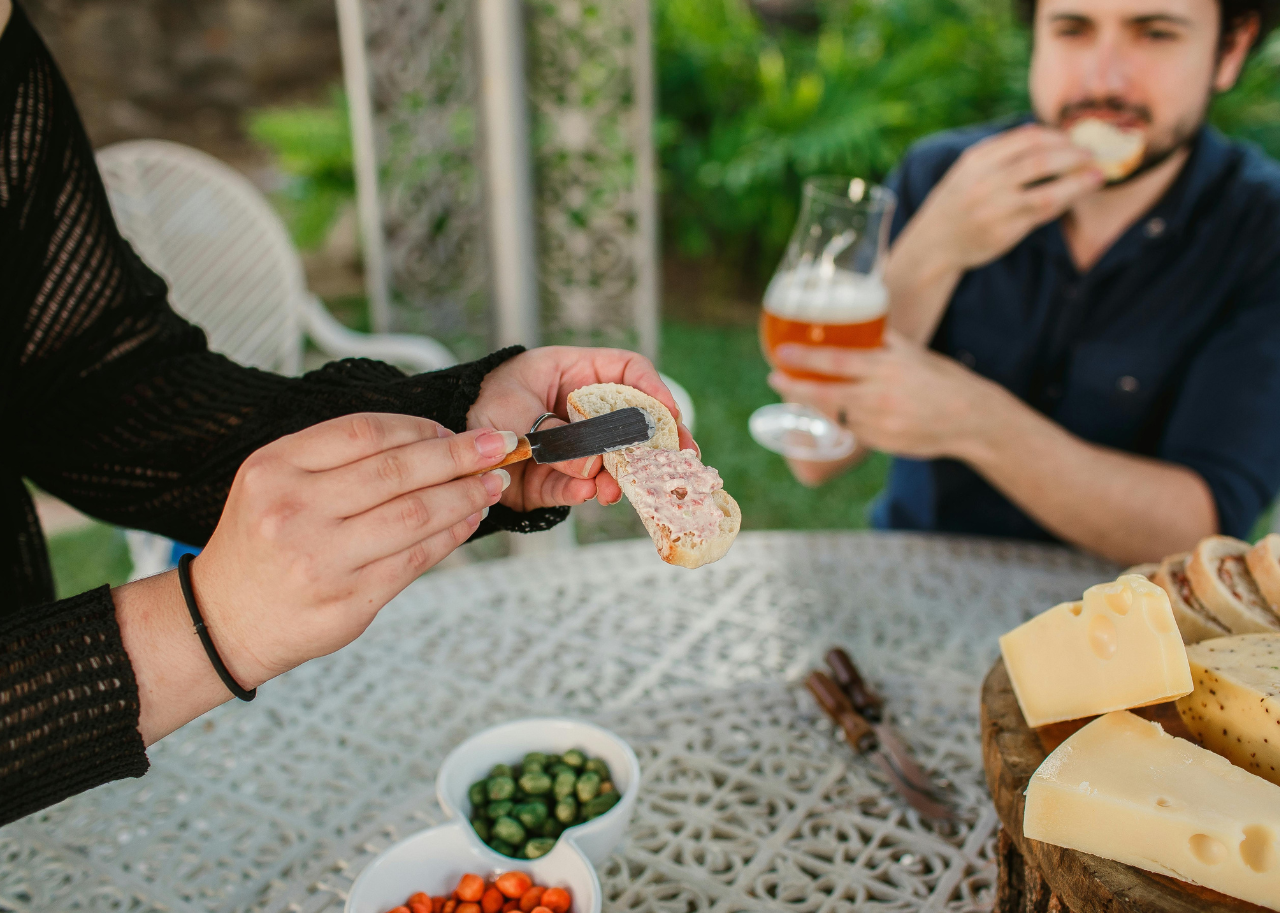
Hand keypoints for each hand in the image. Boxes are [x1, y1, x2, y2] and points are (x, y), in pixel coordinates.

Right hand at [190, 414, 514, 688]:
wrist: (222, 620)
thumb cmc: (262, 544)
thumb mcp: (273, 481)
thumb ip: (336, 459)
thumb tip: (431, 442)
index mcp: (275, 469)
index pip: (364, 432)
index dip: (419, 428)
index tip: (453, 428)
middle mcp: (295, 511)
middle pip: (396, 471)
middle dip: (458, 455)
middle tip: (497, 444)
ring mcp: (322, 560)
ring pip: (415, 515)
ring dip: (465, 495)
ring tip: (491, 483)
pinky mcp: (348, 602)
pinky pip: (416, 560)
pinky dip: (451, 535)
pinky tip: (469, 520)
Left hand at [467, 346, 696, 507]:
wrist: (449, 445)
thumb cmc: (485, 404)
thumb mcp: (516, 408)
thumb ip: (556, 434)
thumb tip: (592, 465)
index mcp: (578, 375)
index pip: (628, 372)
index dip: (653, 389)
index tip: (670, 413)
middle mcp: (586, 412)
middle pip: (635, 422)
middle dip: (659, 443)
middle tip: (680, 460)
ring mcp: (577, 448)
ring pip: (613, 461)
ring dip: (620, 475)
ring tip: (615, 488)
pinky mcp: (560, 480)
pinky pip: (579, 487)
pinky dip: (584, 491)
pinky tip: (588, 492)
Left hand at [768, 331, 1005, 460]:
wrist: (972, 419)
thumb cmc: (942, 380)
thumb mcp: (914, 353)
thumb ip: (883, 340)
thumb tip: (859, 320)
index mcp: (886, 368)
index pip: (836, 360)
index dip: (804, 357)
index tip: (780, 353)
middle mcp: (880, 396)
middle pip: (825, 394)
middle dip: (794, 387)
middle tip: (774, 379)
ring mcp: (880, 424)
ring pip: (836, 415)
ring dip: (818, 406)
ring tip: (804, 394)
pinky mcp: (882, 443)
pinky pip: (854, 431)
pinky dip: (846, 421)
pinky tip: (846, 413)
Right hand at [904, 124, 1103, 271]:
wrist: (933, 243)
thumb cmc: (957, 203)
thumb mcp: (968, 170)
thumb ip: (999, 152)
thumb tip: (1041, 132)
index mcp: (976, 160)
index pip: (1027, 138)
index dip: (1057, 136)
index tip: (1073, 139)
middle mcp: (985, 182)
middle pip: (1041, 160)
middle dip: (1074, 155)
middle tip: (1093, 154)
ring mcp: (994, 209)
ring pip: (1048, 190)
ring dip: (1079, 181)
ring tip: (1097, 175)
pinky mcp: (1004, 232)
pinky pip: (1043, 214)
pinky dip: (1065, 201)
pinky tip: (1076, 195)